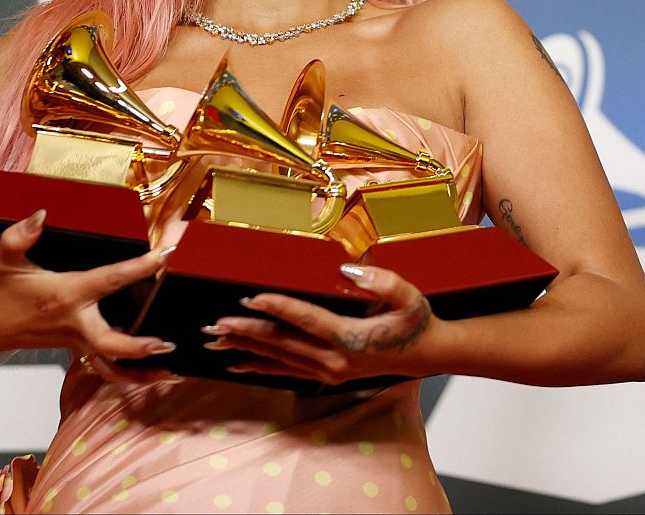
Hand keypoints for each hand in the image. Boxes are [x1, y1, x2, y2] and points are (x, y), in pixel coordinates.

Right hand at [0, 210, 175, 384]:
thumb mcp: (5, 258)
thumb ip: (20, 235)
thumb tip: (41, 215)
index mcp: (67, 295)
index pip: (109, 280)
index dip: (138, 268)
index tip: (163, 256)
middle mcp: (75, 322)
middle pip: (110, 343)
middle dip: (139, 347)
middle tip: (167, 344)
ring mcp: (76, 341)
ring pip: (109, 367)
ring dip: (138, 374)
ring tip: (170, 373)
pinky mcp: (75, 349)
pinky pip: (103, 367)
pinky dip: (126, 374)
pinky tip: (149, 374)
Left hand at [206, 264, 439, 385]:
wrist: (426, 353)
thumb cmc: (416, 321)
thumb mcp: (409, 296)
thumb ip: (381, 281)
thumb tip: (347, 270)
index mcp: (352, 338)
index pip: (307, 320)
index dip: (278, 308)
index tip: (251, 298)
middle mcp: (335, 359)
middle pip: (283, 343)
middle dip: (248, 332)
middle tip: (218, 324)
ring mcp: (328, 371)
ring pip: (279, 359)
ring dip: (247, 349)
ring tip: (218, 341)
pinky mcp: (326, 375)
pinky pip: (286, 371)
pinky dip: (261, 367)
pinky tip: (239, 364)